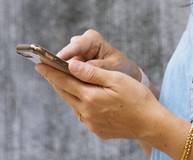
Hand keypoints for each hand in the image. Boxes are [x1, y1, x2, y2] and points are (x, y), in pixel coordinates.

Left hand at [35, 60, 160, 139]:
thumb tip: (71, 65)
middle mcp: (87, 112)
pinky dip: (80, 104)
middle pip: (65, 93)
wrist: (151, 123)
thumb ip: (93, 72)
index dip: (51, 71)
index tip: (39, 64)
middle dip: (55, 81)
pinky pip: (83, 114)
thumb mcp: (117, 79)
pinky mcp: (97, 130)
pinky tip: (84, 98)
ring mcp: (91, 123)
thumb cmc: (137, 97)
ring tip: (64, 82)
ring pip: (73, 104)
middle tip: (47, 71)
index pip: (64, 81)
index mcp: (90, 97)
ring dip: (68, 92)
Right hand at [57, 29, 141, 80]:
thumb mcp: (113, 67)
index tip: (59, 58)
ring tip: (57, 84)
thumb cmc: (122, 68)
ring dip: (62, 74)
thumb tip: (78, 68)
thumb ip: (97, 68)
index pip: (78, 44)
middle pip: (67, 54)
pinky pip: (65, 74)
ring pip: (64, 65)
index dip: (68, 51)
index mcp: (92, 39)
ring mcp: (75, 57)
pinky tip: (63, 89)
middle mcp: (81, 45)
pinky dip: (65, 80)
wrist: (126, 76)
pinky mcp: (73, 68)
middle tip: (51, 73)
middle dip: (60, 64)